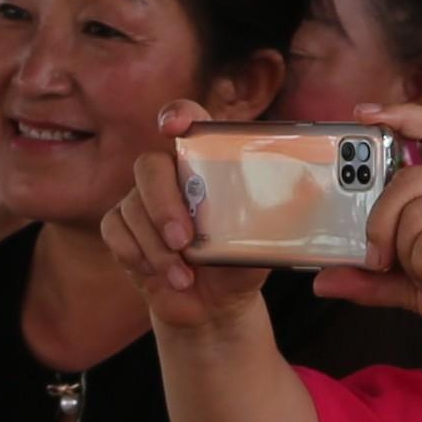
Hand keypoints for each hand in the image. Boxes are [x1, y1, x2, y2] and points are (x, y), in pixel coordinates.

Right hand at [87, 101, 263, 335]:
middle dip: (163, 205)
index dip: (178, 115)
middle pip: (149, 166)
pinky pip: (114, 230)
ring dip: (156, 247)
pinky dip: (137, 256)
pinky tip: (163, 276)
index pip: (188, 122)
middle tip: (184, 241)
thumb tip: (307, 190)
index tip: (173, 128)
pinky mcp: (121, 227)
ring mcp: (141, 200)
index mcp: (205, 164)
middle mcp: (169, 175)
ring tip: (184, 276)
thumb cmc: (238, 264)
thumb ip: (275, 215)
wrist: (212, 306)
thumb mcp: (264, 241)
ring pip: (131, 207)